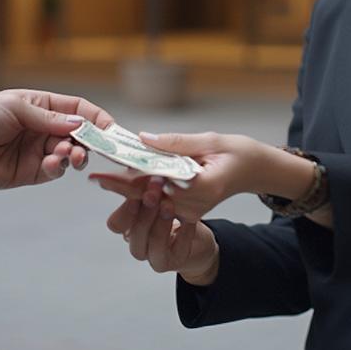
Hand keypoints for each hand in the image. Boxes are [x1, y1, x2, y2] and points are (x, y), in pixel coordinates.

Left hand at [0, 88, 112, 191]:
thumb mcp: (16, 107)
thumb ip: (49, 118)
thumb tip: (79, 124)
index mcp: (42, 105)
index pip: (78, 109)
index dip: (96, 117)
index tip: (111, 127)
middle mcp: (44, 128)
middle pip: (80, 134)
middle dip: (90, 140)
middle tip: (93, 147)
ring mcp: (39, 150)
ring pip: (71, 153)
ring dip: (76, 154)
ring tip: (71, 155)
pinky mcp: (32, 172)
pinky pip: (55, 169)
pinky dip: (60, 166)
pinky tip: (53, 162)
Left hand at [90, 131, 264, 221]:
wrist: (254, 169)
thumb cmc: (235, 151)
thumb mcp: (208, 140)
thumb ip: (175, 143)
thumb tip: (143, 139)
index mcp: (203, 187)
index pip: (158, 185)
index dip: (129, 181)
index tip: (104, 177)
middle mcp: (195, 205)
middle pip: (150, 197)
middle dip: (122, 187)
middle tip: (96, 177)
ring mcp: (192, 211)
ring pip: (153, 202)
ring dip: (131, 189)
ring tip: (104, 179)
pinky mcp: (189, 210)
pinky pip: (161, 202)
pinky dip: (144, 191)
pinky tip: (126, 181)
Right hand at [106, 194, 219, 285]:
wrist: (196, 242)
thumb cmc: (174, 215)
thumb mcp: (159, 197)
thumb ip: (146, 188)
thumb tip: (138, 169)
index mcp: (130, 227)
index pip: (116, 223)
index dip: (125, 208)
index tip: (135, 190)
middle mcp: (139, 243)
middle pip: (133, 232)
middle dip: (145, 209)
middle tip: (154, 190)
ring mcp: (154, 256)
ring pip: (153, 242)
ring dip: (161, 221)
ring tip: (170, 204)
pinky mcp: (174, 261)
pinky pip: (177, 248)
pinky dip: (184, 232)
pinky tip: (190, 219)